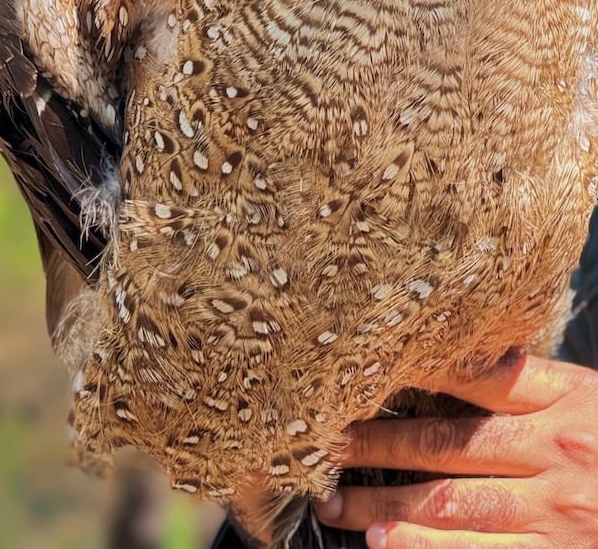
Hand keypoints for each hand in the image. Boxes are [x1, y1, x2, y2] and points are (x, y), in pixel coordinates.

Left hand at [315, 354, 597, 547]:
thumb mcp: (589, 396)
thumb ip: (531, 383)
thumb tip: (457, 361)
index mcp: (564, 397)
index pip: (476, 375)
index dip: (412, 373)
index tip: (359, 371)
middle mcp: (555, 449)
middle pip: (448, 440)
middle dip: (377, 442)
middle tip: (321, 440)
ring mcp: (556, 510)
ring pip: (453, 502)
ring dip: (385, 504)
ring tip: (334, 500)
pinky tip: (386, 548)